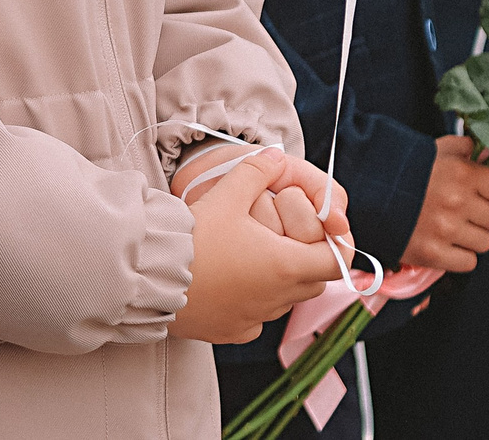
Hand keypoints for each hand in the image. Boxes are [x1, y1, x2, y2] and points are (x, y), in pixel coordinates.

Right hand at [168, 152, 341, 342]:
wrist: (152, 277)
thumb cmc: (193, 240)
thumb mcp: (227, 195)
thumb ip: (257, 171)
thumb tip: (275, 156)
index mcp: (285, 266)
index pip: (335, 261)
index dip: (333, 242)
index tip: (319, 230)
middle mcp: (277, 298)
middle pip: (314, 280)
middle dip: (305, 256)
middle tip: (282, 235)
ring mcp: (255, 319)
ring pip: (285, 298)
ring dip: (278, 278)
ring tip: (250, 254)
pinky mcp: (233, 331)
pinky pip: (256, 316)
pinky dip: (252, 299)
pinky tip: (229, 280)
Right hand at [402, 136, 488, 272]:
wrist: (365, 191)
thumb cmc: (406, 169)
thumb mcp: (440, 150)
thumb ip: (476, 151)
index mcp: (462, 173)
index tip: (483, 194)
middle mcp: (457, 202)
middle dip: (481, 216)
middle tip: (460, 210)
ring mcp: (445, 230)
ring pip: (484, 242)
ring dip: (471, 236)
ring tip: (449, 226)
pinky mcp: (432, 254)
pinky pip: (469, 262)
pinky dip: (459, 255)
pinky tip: (443, 242)